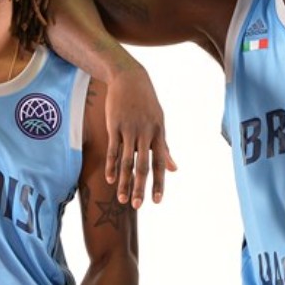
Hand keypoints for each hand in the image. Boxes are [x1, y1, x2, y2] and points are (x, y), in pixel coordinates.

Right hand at [105, 65, 176, 208]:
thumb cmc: (146, 104)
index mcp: (159, 134)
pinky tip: (110, 179)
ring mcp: (129, 130)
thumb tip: (174, 169)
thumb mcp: (159, 123)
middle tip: (137, 206)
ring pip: (126, 161)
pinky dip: (112, 166)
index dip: (159, 183)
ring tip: (121, 199)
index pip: (160, 163)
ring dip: (123, 182)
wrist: (130, 79)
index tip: (157, 201)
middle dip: (140, 188)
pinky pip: (113, 150)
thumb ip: (164, 148)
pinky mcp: (114, 126)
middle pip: (143, 166)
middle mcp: (145, 133)